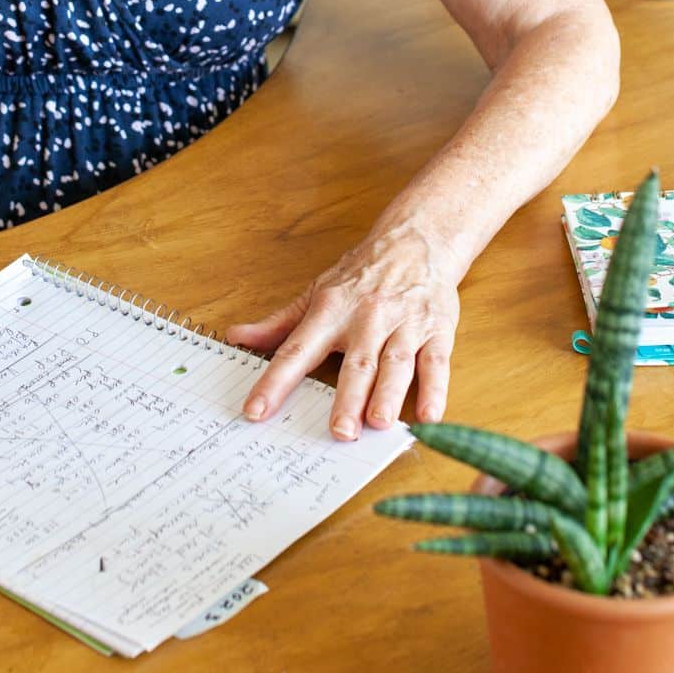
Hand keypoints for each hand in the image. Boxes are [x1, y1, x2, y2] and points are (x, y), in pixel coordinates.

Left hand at [225, 221, 459, 439]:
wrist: (416, 240)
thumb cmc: (362, 273)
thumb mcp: (316, 291)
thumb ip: (279, 322)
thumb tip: (237, 337)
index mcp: (330, 311)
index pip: (297, 350)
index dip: (275, 382)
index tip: (256, 410)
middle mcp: (366, 318)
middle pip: (356, 363)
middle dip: (347, 398)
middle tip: (339, 432)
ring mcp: (404, 324)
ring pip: (395, 363)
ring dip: (388, 394)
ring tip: (379, 423)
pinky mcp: (436, 330)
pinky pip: (436, 362)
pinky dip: (435, 390)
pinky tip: (429, 416)